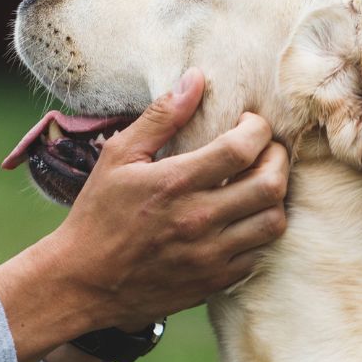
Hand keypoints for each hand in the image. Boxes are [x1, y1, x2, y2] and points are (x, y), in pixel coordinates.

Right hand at [55, 66, 289, 328]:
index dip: (257, 129)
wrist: (83, 282)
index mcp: (174, 182)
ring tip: (259, 184)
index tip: (249, 124)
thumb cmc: (98, 214)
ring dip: (275, 197)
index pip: (242, 147)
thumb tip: (196, 79)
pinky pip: (258, 254)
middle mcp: (198, 219)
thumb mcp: (119, 157)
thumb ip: (161, 117)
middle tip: (266, 150)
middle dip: (277, 159)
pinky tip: (243, 219)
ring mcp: (209, 255)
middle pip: (270, 184)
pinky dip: (258, 233)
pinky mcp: (213, 282)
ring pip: (273, 222)